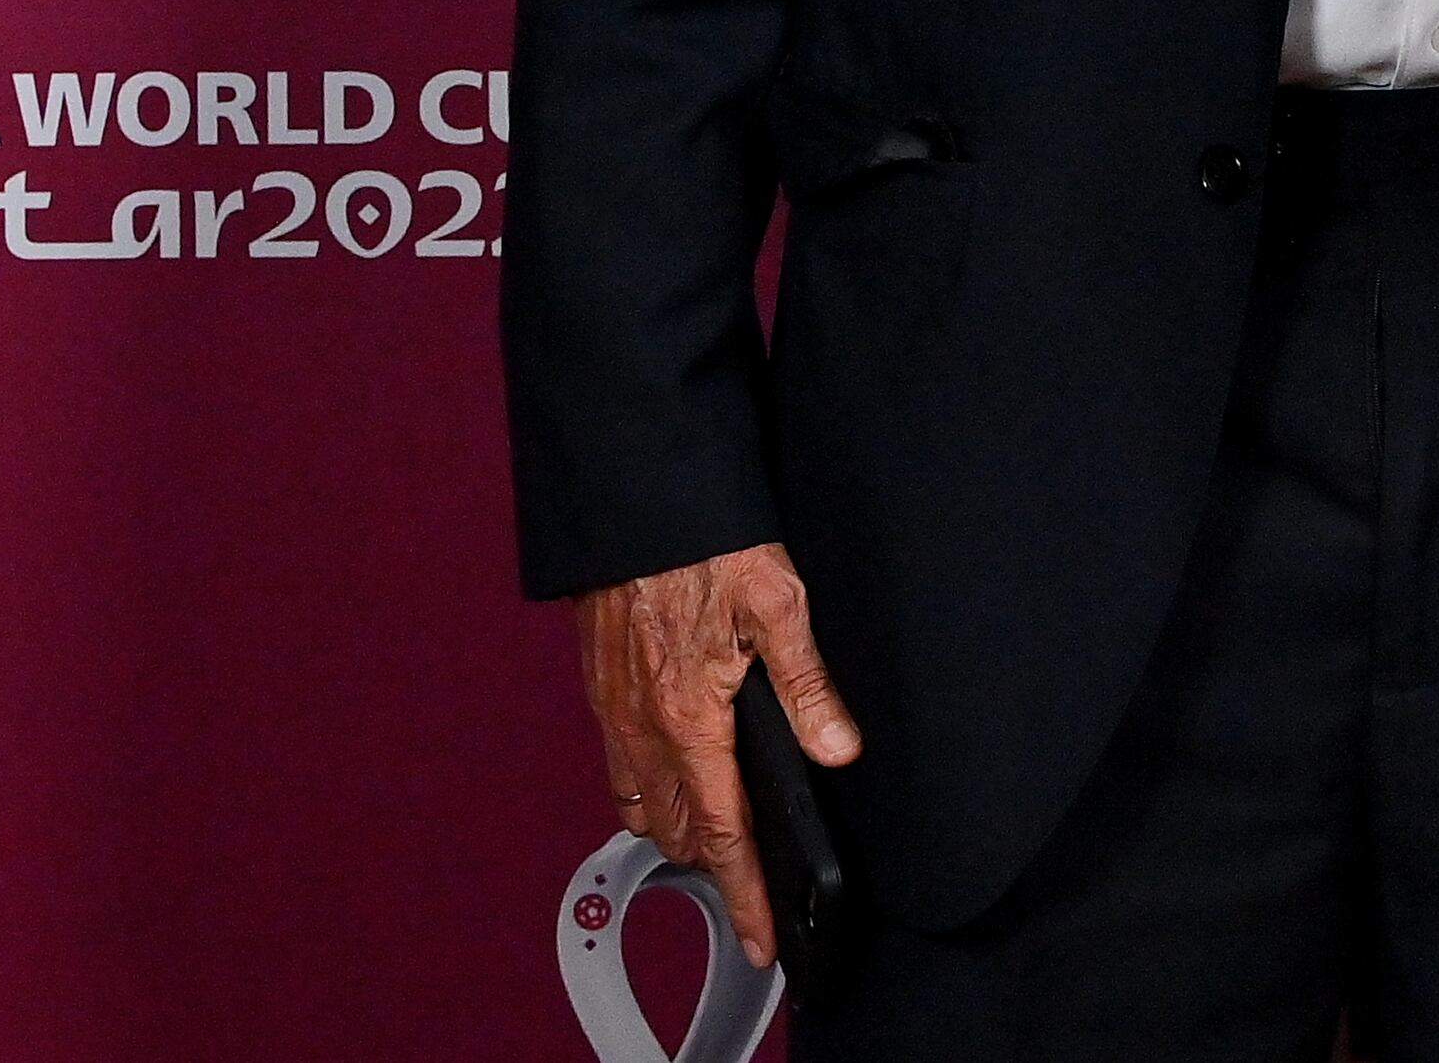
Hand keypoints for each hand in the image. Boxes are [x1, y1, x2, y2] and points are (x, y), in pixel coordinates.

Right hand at [576, 540, 859, 967]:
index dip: (743, 891)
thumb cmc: (704, 543)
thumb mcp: (779, 603)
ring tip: (722, 830)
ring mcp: (615, 710)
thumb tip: (837, 749)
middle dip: (713, 861)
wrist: (633, 503)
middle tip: (755, 875)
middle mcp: (643, 726)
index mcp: (690, 717)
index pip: (721, 831)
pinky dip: (648, 785)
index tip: (759, 934)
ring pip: (640, 803)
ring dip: (678, 826)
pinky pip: (621, 764)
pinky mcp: (601, 689)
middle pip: (676, 830)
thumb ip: (808, 685)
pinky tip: (679, 767)